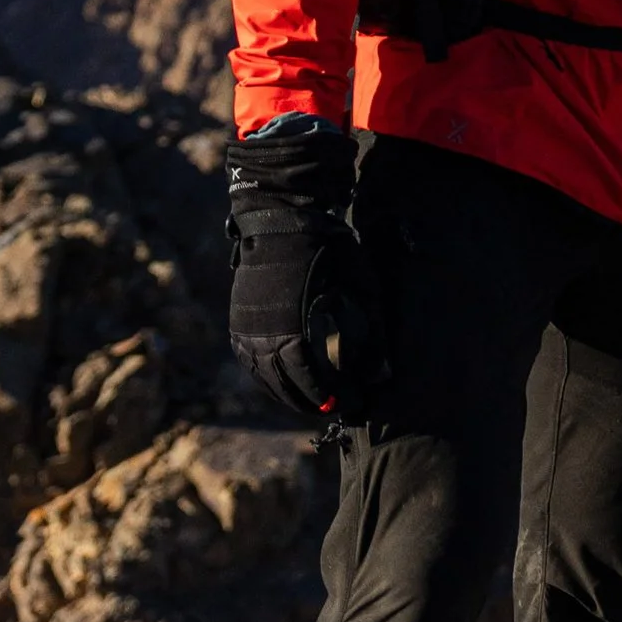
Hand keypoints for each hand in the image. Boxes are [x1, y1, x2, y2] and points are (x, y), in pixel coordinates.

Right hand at [224, 117, 382, 426]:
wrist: (281, 214)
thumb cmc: (328, 246)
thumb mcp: (360, 283)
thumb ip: (373, 330)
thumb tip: (382, 374)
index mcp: (292, 324)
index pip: (309, 376)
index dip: (329, 394)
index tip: (351, 402)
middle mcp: (263, 331)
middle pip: (283, 382)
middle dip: (309, 400)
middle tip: (334, 407)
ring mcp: (246, 325)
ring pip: (262, 375)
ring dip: (285, 392)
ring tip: (310, 401)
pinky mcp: (238, 317)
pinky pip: (248, 359)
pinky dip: (265, 375)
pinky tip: (282, 379)